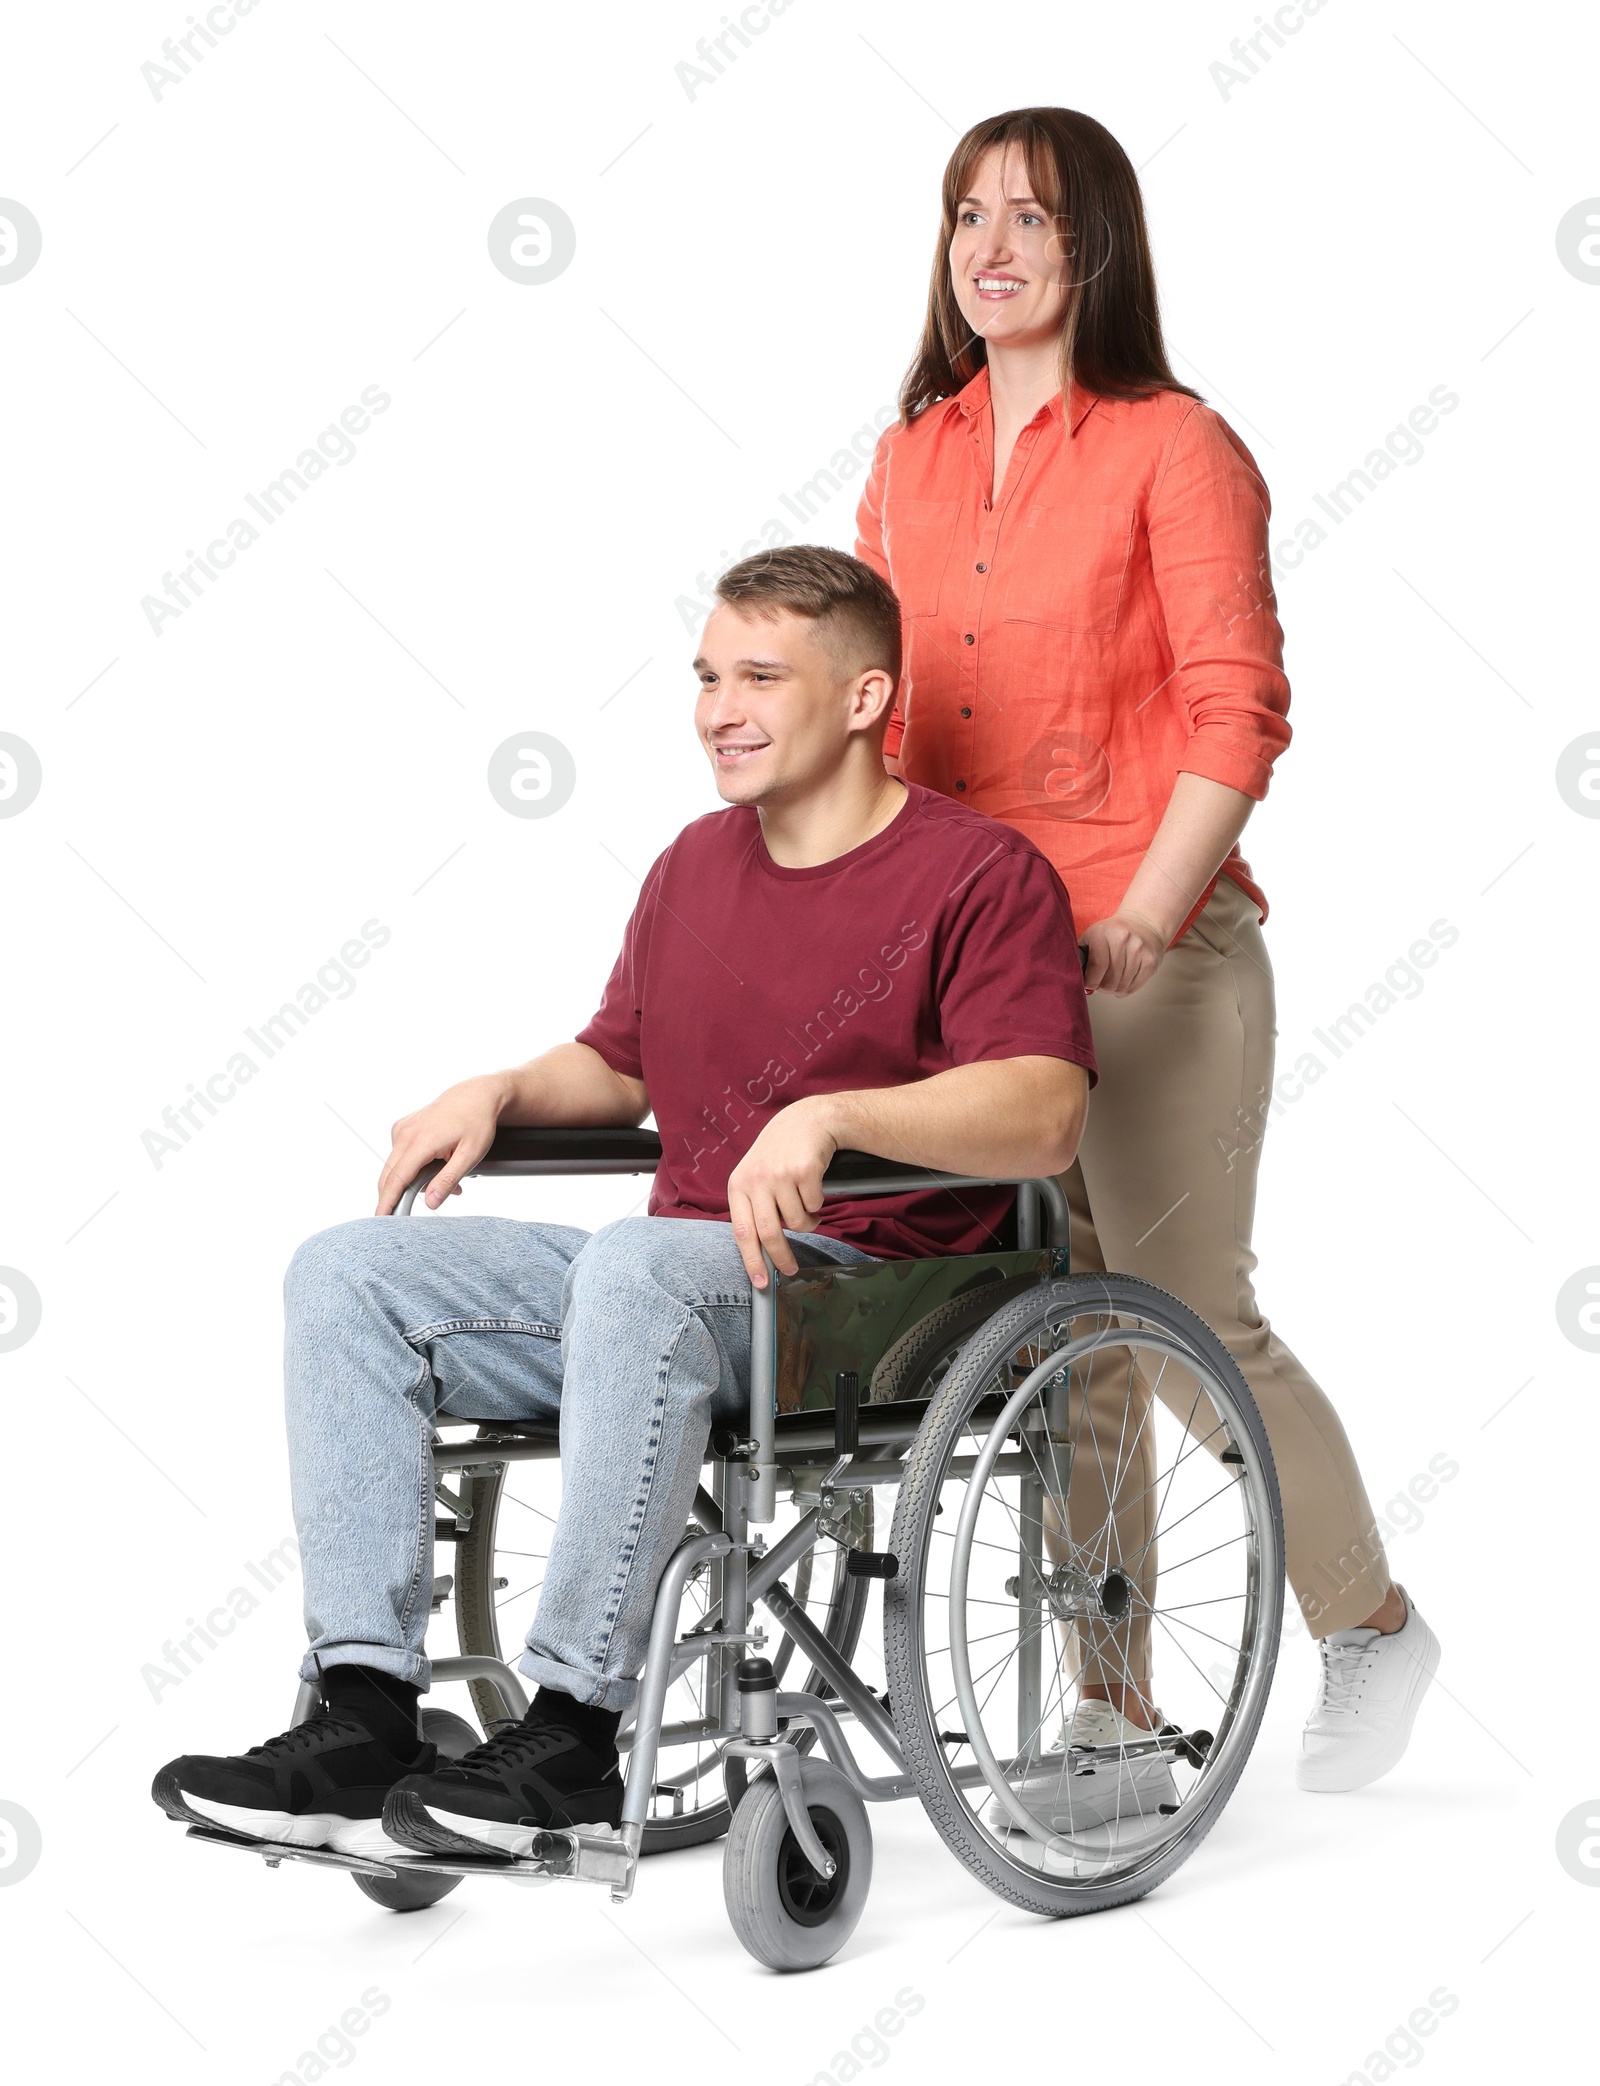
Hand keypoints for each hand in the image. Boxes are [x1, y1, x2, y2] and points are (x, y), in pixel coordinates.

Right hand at [375, 1074, 508, 1214]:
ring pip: (395, 1167)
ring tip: (442, 1181)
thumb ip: (448, 1180)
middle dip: (396, 1197)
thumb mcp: (470, 1155)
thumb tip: (430, 1202)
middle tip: (410, 1213)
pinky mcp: (402, 1128)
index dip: (387, 1201)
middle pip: (389, 1176)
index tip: (380, 1219)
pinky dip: (411, 1167)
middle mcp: (404, 1134)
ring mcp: (401, 1129)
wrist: (475, 1096)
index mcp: (420, 1141)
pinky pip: (399, 1156)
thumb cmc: (476, 1123)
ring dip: (410, 1181)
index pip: (397, 1179)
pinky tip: (434, 1166)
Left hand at [726, 1097, 839, 1287]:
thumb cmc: (780, 1153)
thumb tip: (758, 1250)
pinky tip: (813, 1188)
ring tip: (806, 1207)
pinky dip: (818, 1204)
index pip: (742, 1231)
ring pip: (797, 1222)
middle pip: (770, 1233)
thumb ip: (753, 1207)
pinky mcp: (804, 1171)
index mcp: (738, 1185)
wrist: (808, 1121)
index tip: (761, 1282)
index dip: (751, 1261)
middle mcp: (756, 1180)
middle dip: (782, 1257)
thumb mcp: (755, 1175)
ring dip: (807, 1222)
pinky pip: (815, 1206)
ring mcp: (780, 1175)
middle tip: (791, 1269)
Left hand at [1081, 910, 1167, 996]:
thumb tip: (1077, 980)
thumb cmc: (1112, 933)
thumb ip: (1082, 956)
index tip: (1089, 985)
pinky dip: (1125, 989)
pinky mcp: (1151, 961)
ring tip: (1111, 982)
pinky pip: (1133, 987)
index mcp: (1103, 933)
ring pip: (1121, 986)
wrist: (1143, 923)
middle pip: (1109, 980)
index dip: (1091, 981)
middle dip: (1102, 987)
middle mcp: (1123, 940)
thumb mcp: (1092, 936)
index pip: (1097, 966)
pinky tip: (1122, 981)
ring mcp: (1139, 951)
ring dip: (1113, 989)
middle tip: (1100, 984)